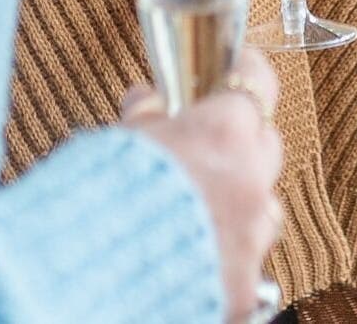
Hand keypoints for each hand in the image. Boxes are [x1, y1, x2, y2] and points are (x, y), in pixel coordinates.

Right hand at [123, 53, 283, 321]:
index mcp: (221, 134)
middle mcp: (248, 182)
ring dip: (240, 204)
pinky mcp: (246, 287)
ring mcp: (251, 237)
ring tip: (199, 211)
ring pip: (263, 208)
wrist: (91, 279)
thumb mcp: (120, 144)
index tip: (237, 69)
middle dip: (241, 144)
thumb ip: (145, 118)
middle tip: (207, 150)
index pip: (256, 80)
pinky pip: (249, 263)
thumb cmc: (101, 204)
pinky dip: (227, 257)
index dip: (245, 73)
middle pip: (265, 147)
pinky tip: (198, 256)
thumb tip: (145, 100)